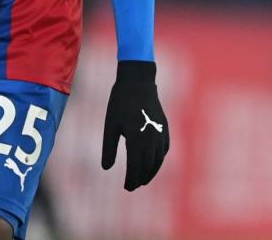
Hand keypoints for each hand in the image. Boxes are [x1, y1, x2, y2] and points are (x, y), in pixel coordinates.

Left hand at [101, 60, 169, 189]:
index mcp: (136, 137)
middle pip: (148, 165)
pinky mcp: (164, 126)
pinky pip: (164, 148)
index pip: (136, 166)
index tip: (127, 188)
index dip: (132, 179)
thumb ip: (108, 148)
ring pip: (159, 158)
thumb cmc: (120, 103)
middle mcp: (151, 136)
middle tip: (132, 186)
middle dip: (141, 178)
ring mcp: (160, 131)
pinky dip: (160, 158)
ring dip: (152, 171)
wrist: (138, 82)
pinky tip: (154, 163)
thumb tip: (107, 168)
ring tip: (143, 179)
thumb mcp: (110, 125)